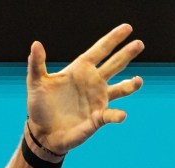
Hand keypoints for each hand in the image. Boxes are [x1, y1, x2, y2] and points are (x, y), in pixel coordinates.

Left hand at [26, 24, 144, 154]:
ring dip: (130, 85)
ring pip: (120, 89)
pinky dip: (116, 115)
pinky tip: (121, 115)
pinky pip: (111, 115)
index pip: (100, 50)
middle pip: (114, 65)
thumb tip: (36, 44)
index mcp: (81, 69)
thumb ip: (36, 64)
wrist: (42, 132)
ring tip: (138, 81)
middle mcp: (93, 82)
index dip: (113, 39)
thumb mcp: (35, 83)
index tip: (128, 28)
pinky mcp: (98, 118)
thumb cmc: (40, 106)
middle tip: (139, 44)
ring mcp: (98, 100)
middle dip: (126, 54)